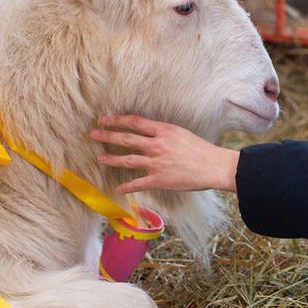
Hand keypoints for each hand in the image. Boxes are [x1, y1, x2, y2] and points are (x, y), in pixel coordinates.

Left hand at [91, 115, 239, 193]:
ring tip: (100, 158)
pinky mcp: (159, 180)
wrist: (213, 166)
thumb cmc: (200, 149)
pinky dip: (126, 186)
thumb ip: (163, 133)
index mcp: (163, 131)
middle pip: (126, 139)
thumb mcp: (180, 133)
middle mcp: (156, 145)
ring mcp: (156, 163)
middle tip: (94, 134)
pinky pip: (138, 183)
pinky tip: (117, 188)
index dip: (117, 120)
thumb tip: (148, 132)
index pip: (134, 122)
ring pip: (127, 160)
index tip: (105, 119)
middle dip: (108, 136)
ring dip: (111, 159)